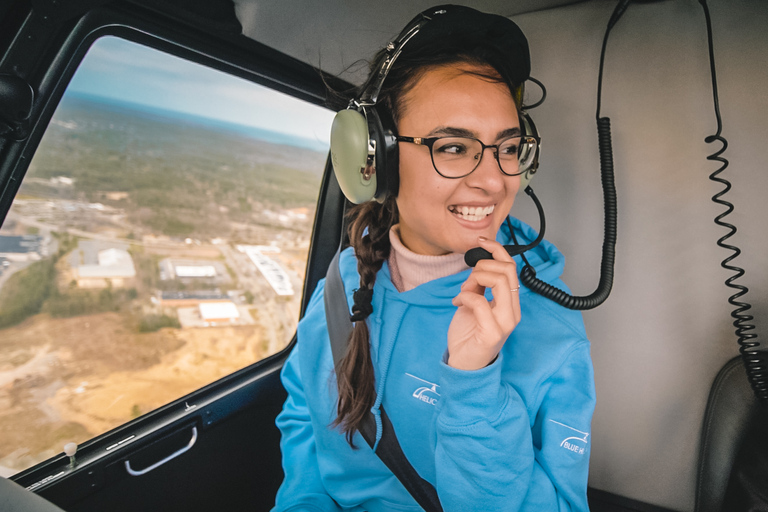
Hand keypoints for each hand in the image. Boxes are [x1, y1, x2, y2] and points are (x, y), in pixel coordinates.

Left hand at [448, 237, 521, 370]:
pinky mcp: (493, 333)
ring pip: (500, 281)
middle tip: (467, 282)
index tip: (481, 240)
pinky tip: (457, 303)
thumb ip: (479, 286)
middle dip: (482, 267)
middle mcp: (513, 311)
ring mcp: (505, 323)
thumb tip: (477, 268)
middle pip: (507, 270)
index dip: (497, 249)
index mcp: (510, 302)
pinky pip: (480, 301)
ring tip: (463, 292)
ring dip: (475, 280)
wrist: (463, 365)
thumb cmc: (468, 335)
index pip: (512, 267)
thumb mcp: (473, 303)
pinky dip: (465, 296)